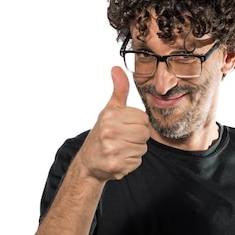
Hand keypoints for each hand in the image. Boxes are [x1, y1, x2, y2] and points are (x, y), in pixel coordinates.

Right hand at [78, 66, 149, 181]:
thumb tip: (116, 68)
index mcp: (110, 115)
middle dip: (137, 137)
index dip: (137, 123)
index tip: (125, 126)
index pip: (143, 118)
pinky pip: (137, 161)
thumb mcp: (110, 109)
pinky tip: (119, 158)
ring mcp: (112, 149)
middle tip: (123, 138)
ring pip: (143, 148)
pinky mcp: (116, 165)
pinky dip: (131, 162)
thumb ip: (119, 90)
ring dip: (135, 149)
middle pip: (145, 133)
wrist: (89, 162)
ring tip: (120, 148)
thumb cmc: (102, 133)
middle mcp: (109, 131)